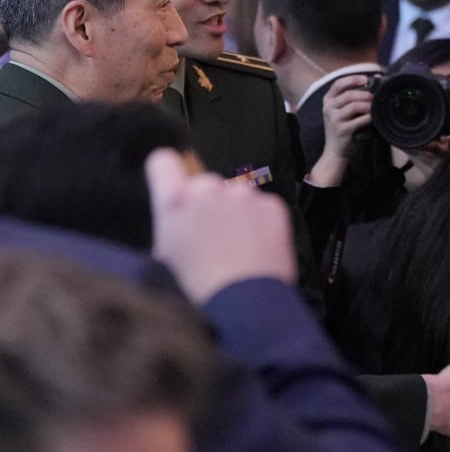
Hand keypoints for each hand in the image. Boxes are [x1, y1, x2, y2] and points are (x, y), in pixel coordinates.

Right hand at [146, 148, 296, 303]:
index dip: (167, 171)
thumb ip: (172, 221)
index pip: (163, 160)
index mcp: (175, 200)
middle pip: (205, 184)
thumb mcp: (167, 253)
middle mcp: (209, 188)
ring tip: (238, 247)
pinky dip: (260, 222)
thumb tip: (179, 214)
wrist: (246, 302)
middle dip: (207, 203)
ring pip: (236, 196)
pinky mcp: (273, 205)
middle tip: (213, 236)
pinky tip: (257, 247)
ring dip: (236, 212)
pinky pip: (262, 207)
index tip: (173, 182)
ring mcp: (244, 194)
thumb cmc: (197, 285)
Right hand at [306, 74, 374, 186]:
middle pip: (349, 95)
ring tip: (375, 108)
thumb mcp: (341, 110)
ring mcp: (334, 119)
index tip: (366, 78)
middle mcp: (328, 108)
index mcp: (328, 100)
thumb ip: (352, 97)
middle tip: (375, 98)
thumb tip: (375, 79)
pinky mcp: (342, 130)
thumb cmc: (343, 127)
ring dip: (368, 105)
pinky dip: (369, 117)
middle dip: (365, 94)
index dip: (353, 79)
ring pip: (354, 106)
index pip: (338, 84)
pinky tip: (373, 118)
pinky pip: (359, 120)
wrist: (336, 150)